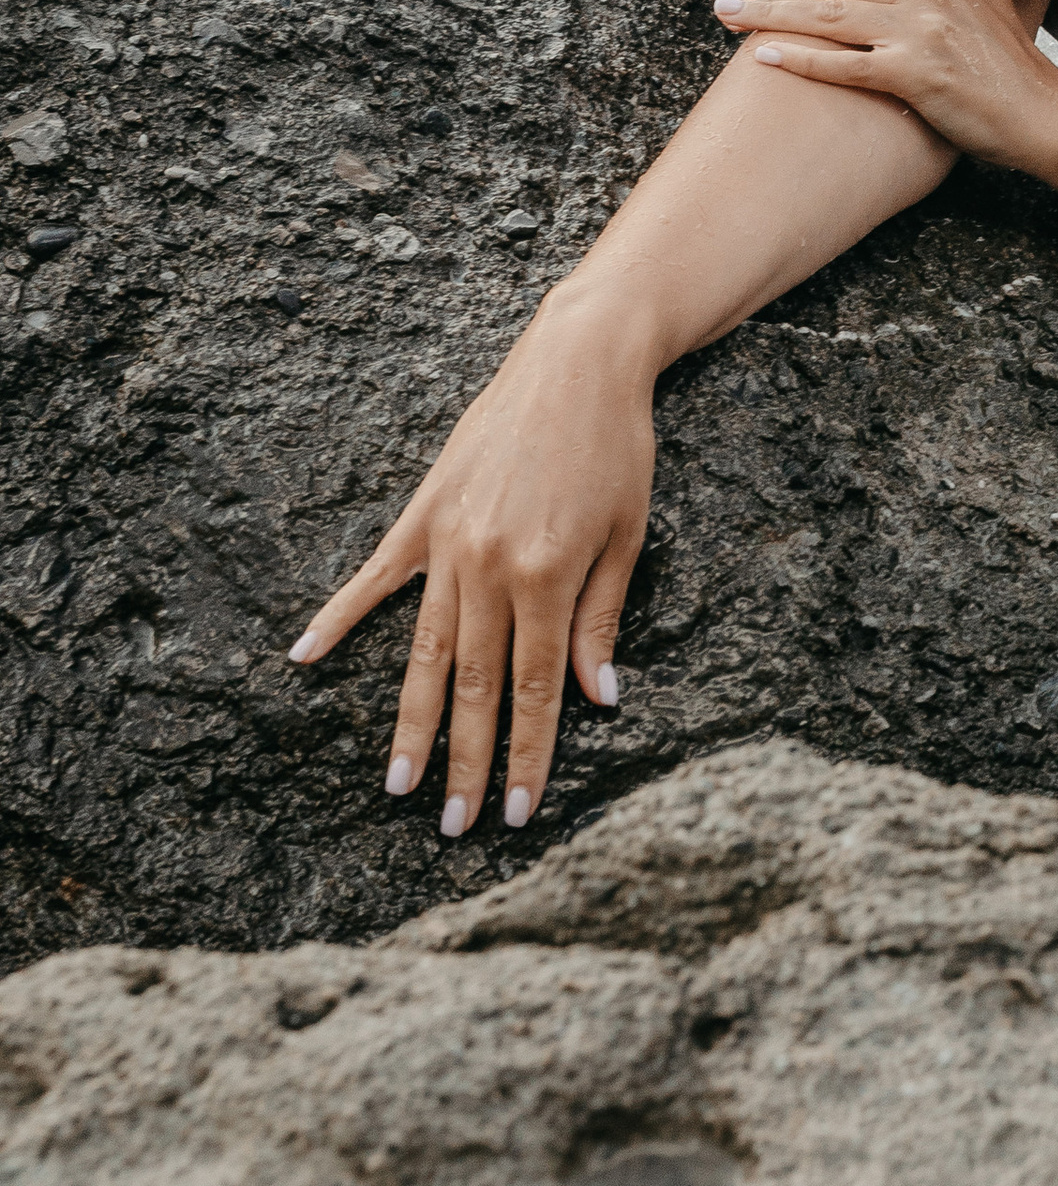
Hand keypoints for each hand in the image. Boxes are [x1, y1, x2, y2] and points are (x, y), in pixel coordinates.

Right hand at [287, 296, 652, 835]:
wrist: (581, 357)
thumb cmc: (617, 446)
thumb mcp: (627, 535)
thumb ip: (601, 620)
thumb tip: (596, 699)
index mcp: (546, 576)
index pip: (535, 691)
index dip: (528, 756)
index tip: (517, 813)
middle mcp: (488, 566)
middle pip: (475, 686)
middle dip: (467, 762)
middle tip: (454, 828)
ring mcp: (448, 540)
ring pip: (425, 650)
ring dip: (411, 721)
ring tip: (394, 783)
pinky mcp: (424, 512)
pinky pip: (376, 576)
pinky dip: (338, 616)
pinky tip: (303, 656)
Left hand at [711, 0, 1057, 167]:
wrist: (1041, 115)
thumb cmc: (1008, 59)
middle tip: (727, 8)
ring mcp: (920, 30)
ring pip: (829, 19)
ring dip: (771, 20)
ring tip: (731, 23)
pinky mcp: (914, 72)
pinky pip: (844, 63)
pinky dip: (801, 59)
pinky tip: (766, 56)